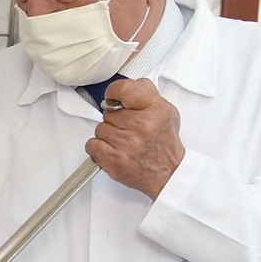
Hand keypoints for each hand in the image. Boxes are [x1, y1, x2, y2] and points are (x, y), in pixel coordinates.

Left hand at [86, 77, 184, 198]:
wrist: (168, 172)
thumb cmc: (164, 142)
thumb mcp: (165, 110)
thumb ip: (145, 93)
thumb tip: (121, 90)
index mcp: (156, 110)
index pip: (125, 89)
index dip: (114, 92)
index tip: (113, 98)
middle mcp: (142, 126)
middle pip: (108, 113)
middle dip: (115, 120)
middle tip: (128, 129)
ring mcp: (127, 144)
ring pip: (100, 129)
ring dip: (108, 135)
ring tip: (123, 141)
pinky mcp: (115, 160)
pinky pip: (92, 145)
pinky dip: (99, 148)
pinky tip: (112, 149)